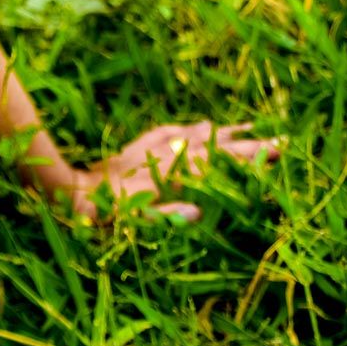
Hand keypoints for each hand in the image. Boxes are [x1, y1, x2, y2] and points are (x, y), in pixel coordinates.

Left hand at [69, 121, 281, 220]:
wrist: (66, 192)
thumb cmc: (99, 214)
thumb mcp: (130, 220)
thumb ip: (164, 217)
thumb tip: (198, 214)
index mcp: (168, 175)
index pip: (218, 162)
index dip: (249, 157)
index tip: (279, 150)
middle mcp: (163, 158)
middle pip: (213, 146)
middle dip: (247, 143)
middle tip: (280, 139)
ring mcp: (150, 151)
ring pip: (194, 135)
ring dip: (222, 131)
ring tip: (249, 126)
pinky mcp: (135, 149)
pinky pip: (168, 133)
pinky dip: (189, 129)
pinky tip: (200, 125)